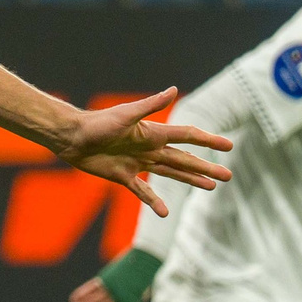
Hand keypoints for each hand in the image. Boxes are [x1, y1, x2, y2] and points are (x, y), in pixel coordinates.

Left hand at [57, 89, 231, 214]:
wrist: (73, 138)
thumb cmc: (98, 123)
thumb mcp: (126, 114)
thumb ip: (151, 105)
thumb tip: (173, 89)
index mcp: (154, 133)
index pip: (188, 137)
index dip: (208, 141)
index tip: (228, 146)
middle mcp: (150, 148)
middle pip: (185, 159)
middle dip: (207, 166)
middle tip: (228, 175)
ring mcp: (138, 163)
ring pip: (171, 174)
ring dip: (191, 179)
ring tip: (211, 186)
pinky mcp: (124, 176)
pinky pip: (143, 191)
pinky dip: (154, 201)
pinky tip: (165, 212)